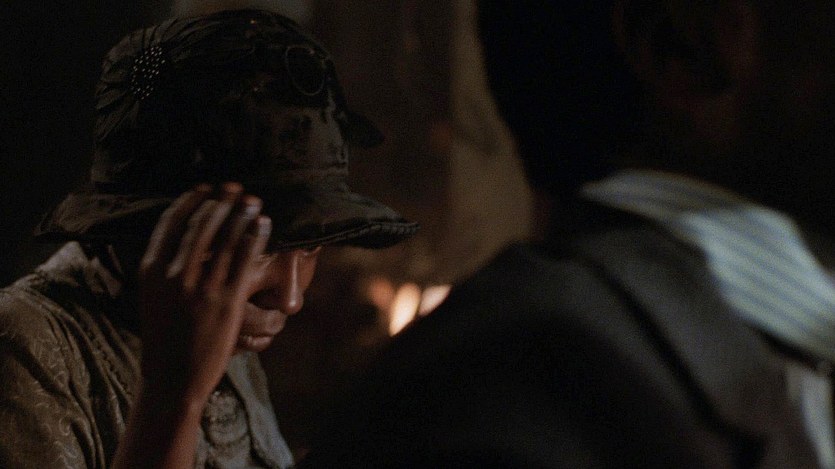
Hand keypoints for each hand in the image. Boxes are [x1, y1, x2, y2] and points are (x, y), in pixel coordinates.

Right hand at [137, 183, 271, 403]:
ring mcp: (202, 288)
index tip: (206, 188)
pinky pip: (244, 260)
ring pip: (226, 239)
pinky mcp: (227, 301)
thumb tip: (179, 241)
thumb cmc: (164, 339)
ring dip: (242, 214)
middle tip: (235, 187)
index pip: (171, 223)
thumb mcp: (152, 299)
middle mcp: (175, 275)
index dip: (191, 201)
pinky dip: (255, 236)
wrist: (172, 379)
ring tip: (253, 200)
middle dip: (221, 202)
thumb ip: (162, 270)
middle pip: (202, 225)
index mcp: (152, 272)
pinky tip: (263, 224)